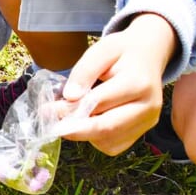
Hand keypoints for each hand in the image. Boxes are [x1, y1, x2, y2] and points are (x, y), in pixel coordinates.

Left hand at [60, 14, 176, 153]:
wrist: (148, 55)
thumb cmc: (122, 52)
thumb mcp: (102, 50)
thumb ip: (85, 71)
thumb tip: (70, 97)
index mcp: (139, 83)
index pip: (98, 102)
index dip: (70, 109)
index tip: (47, 110)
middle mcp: (148, 106)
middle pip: (106, 128)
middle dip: (74, 129)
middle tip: (52, 124)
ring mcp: (148, 122)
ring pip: (108, 141)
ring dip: (84, 134)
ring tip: (71, 117)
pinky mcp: (142, 131)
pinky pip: (114, 145)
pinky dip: (96, 138)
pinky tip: (89, 121)